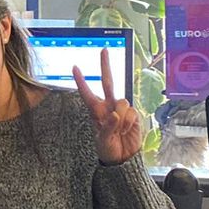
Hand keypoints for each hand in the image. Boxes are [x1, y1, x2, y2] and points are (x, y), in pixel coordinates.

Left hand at [73, 48, 143, 164]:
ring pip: (122, 101)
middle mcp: (108, 106)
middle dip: (105, 66)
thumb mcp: (102, 140)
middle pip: (107, 82)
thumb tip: (115, 114)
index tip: (75, 67)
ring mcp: (121, 109)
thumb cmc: (108, 148)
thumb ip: (107, 127)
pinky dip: (129, 122)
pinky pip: (131, 112)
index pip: (87, 93)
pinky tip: (126, 131)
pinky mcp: (133, 115)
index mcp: (96, 111)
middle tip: (104, 50)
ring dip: (121, 118)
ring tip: (119, 131)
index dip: (81, 81)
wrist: (123, 158)